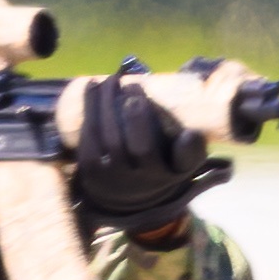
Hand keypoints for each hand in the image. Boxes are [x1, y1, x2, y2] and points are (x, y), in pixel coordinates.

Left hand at [64, 77, 221, 233]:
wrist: (126, 199)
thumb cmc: (159, 171)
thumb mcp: (181, 166)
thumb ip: (189, 151)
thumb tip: (191, 133)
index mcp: (158, 177)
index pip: (162, 157)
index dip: (162, 136)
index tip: (158, 111)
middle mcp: (132, 180)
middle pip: (131, 144)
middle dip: (132, 112)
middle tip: (130, 84)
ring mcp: (108, 175)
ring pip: (105, 136)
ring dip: (105, 103)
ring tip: (109, 80)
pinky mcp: (88, 168)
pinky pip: (87, 135)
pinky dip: (90, 108)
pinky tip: (92, 87)